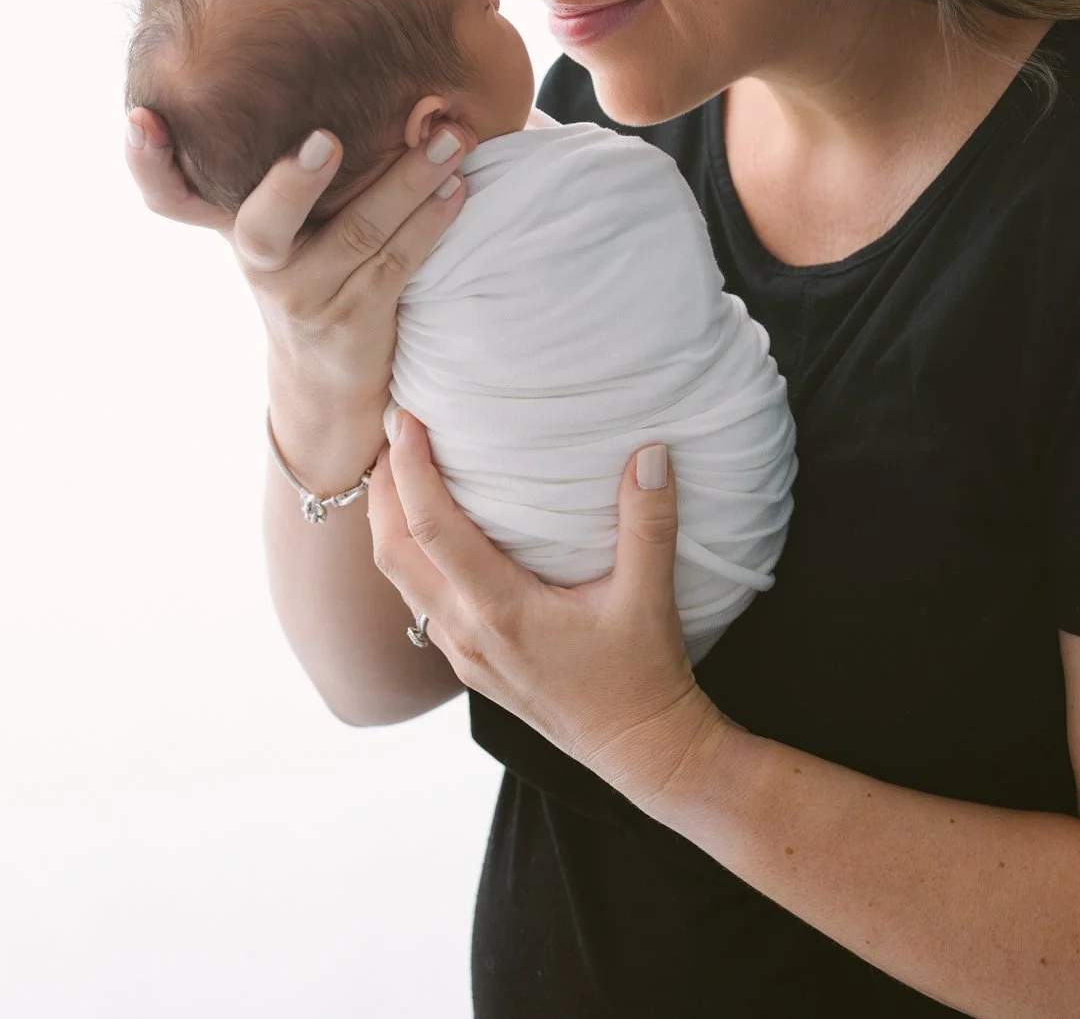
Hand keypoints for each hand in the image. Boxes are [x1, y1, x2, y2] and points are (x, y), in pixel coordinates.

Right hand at [124, 108, 474, 402]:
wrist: (326, 375)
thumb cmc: (311, 265)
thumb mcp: (280, 221)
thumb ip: (297, 162)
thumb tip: (381, 84)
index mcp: (232, 222)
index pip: (167, 194)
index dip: (146, 161)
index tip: (140, 119)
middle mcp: (260, 263)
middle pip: (261, 225)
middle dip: (294, 182)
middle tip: (328, 139)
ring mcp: (305, 298)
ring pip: (359, 234)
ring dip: (410, 180)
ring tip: (451, 137)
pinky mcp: (355, 322)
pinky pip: (397, 264)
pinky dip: (431, 221)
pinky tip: (457, 188)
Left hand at [369, 411, 729, 813]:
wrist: (641, 751)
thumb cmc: (644, 676)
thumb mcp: (650, 597)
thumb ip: (648, 523)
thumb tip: (650, 452)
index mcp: (502, 611)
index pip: (434, 528)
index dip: (412, 470)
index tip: (405, 419)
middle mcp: (469, 633)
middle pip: (393, 552)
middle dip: (383, 488)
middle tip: (392, 430)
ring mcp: (464, 653)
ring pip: (399, 579)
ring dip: (389, 522)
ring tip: (402, 469)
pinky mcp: (470, 664)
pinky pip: (418, 601)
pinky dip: (410, 556)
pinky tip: (431, 531)